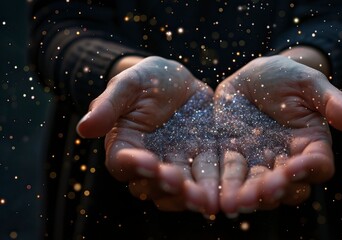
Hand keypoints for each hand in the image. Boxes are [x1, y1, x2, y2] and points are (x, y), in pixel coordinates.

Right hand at [76, 56, 218, 213]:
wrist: (178, 80)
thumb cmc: (146, 79)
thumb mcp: (128, 84)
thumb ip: (109, 105)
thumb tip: (84, 128)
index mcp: (126, 144)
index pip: (122, 162)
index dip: (132, 164)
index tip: (147, 161)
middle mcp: (150, 160)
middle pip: (152, 183)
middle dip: (165, 184)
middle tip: (176, 182)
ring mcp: (177, 162)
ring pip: (180, 187)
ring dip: (190, 196)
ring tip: (202, 200)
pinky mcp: (202, 158)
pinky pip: (206, 176)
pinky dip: (212, 187)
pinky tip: (221, 195)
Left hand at [215, 55, 341, 215]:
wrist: (251, 77)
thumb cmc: (286, 76)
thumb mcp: (308, 83)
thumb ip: (332, 101)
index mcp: (310, 144)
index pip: (317, 164)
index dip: (309, 168)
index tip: (296, 166)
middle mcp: (286, 160)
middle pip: (286, 185)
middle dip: (275, 189)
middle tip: (264, 190)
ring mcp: (258, 161)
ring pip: (256, 186)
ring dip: (247, 196)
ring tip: (237, 202)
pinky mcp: (232, 157)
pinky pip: (228, 174)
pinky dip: (224, 186)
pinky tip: (217, 195)